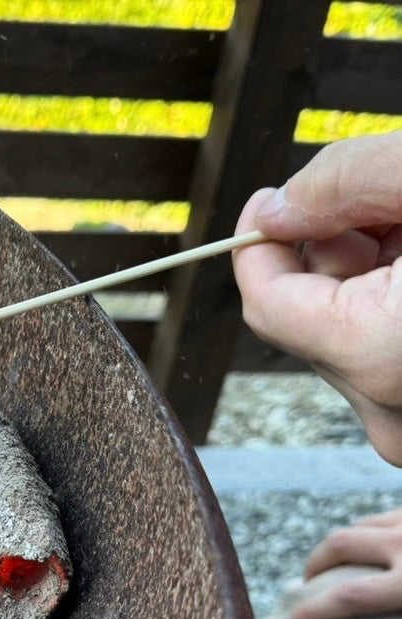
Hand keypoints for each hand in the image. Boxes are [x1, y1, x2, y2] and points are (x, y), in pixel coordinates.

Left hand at [231, 131, 401, 464]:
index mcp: (381, 357)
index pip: (267, 302)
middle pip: (313, 313)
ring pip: (356, 331)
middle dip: (333, 246)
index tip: (266, 203)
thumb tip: (277, 209)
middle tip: (383, 196)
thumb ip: (348, 181)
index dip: (256, 245)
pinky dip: (401, 301)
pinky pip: (392, 353)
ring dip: (374, 270)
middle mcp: (394, 413)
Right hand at [289, 506, 401, 618]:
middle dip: (316, 565)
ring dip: (345, 545)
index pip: (350, 596)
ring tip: (346, 566)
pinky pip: (389, 515)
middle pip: (341, 544)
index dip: (314, 612)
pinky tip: (385, 548)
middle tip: (310, 584)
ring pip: (363, 524)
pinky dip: (376, 532)